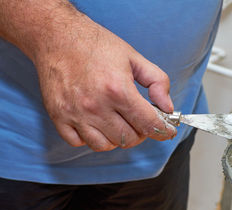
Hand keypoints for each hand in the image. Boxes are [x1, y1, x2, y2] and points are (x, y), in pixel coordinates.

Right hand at [33, 15, 176, 151]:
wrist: (57, 36)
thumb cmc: (96, 45)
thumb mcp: (134, 58)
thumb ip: (157, 82)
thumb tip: (167, 107)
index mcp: (118, 89)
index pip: (148, 123)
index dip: (163, 130)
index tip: (167, 131)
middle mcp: (96, 106)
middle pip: (128, 138)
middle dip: (141, 132)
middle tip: (141, 120)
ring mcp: (75, 113)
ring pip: (105, 146)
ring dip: (117, 138)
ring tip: (120, 122)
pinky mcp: (58, 116)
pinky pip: (79, 143)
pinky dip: (92, 138)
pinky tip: (97, 124)